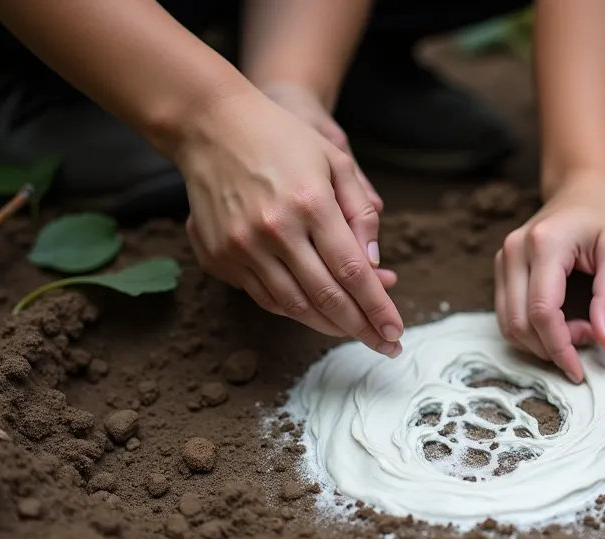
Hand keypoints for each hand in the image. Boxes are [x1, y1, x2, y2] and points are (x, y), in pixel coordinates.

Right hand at [176, 86, 403, 356]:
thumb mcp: (334, 160)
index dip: (377, 308)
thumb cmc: (280, 138)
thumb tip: (375, 266)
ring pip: (293, 306)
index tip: (396, 332)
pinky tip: (316, 312)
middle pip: (326, 297)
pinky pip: (263, 297)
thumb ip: (359, 212)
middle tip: (384, 348)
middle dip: (360, 328)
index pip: (353, 272)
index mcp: (310, 203)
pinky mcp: (218, 256)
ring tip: (355, 332)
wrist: (209, 125)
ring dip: (328, 326)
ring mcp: (241, 246)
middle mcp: (274, 230)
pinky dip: (294, 310)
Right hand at [495, 174, 604, 382]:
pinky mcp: (502, 267)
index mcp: (544, 244)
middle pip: (519, 323)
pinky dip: (531, 331)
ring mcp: (503, 258)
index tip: (579, 371)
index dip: (559, 347)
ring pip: (508, 323)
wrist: (581, 189)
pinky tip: (560, 324)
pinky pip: (507, 314)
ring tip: (578, 330)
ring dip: (540, 342)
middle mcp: (515, 250)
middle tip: (589, 339)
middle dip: (551, 347)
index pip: (542, 312)